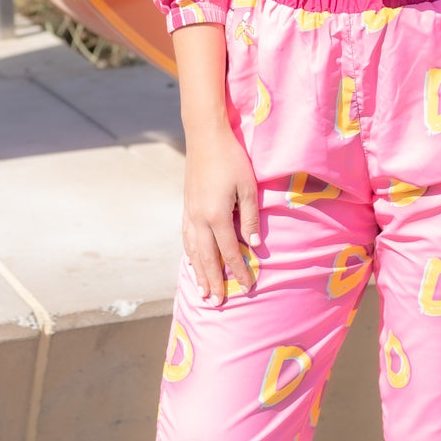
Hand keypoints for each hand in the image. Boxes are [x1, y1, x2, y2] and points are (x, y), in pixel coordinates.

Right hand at [182, 122, 259, 301]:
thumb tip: (254, 247)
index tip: (248, 288)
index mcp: (216, 216)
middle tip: (218, 303)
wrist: (205, 137)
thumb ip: (250, 219)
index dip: (239, 272)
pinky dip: (190, 253)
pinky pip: (186, 237)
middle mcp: (199, 219)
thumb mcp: (248, 188)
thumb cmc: (231, 159)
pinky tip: (192, 261)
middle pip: (207, 258)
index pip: (229, 252)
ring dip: (199, 272)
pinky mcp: (186, 206)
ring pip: (193, 251)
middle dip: (214, 281)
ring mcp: (189, 213)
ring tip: (203, 291)